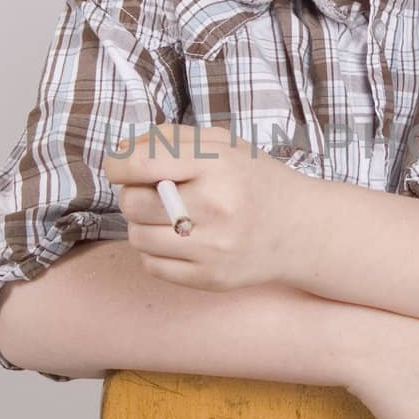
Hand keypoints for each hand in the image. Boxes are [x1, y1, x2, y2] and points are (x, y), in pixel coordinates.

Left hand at [103, 122, 303, 291]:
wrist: (300, 228)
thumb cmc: (254, 181)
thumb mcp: (223, 144)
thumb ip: (171, 139)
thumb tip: (121, 151)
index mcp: (218, 165)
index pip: (142, 164)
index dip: (119, 164)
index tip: (120, 166)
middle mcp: (216, 207)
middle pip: (133, 203)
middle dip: (135, 193)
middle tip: (154, 192)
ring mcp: (213, 248)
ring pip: (138, 237)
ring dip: (144, 224)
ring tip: (169, 217)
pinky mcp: (210, 278)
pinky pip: (152, 265)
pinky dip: (156, 252)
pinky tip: (179, 241)